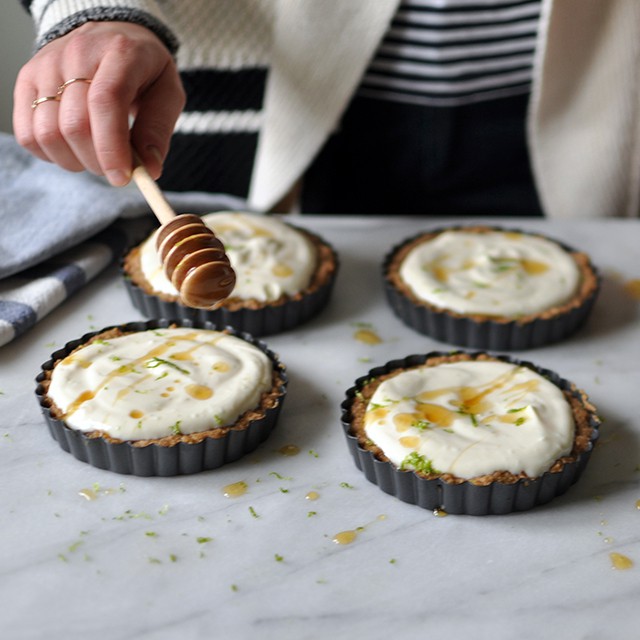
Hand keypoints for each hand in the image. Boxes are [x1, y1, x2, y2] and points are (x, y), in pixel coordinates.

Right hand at [13, 21, 185, 184]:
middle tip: (117, 169)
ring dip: (75, 161)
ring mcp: (46, 65)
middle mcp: (77, 53)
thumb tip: (149, 169)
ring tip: (97, 157)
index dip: (112, 148)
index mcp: (121, 52)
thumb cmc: (144, 70)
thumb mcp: (167, 93)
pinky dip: (52, 155)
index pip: (106, 101)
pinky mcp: (27, 81)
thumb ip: (159, 130)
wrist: (110, 36)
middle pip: (75, 124)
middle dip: (98, 162)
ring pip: (48, 133)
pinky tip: (74, 150)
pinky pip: (28, 134)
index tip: (123, 177)